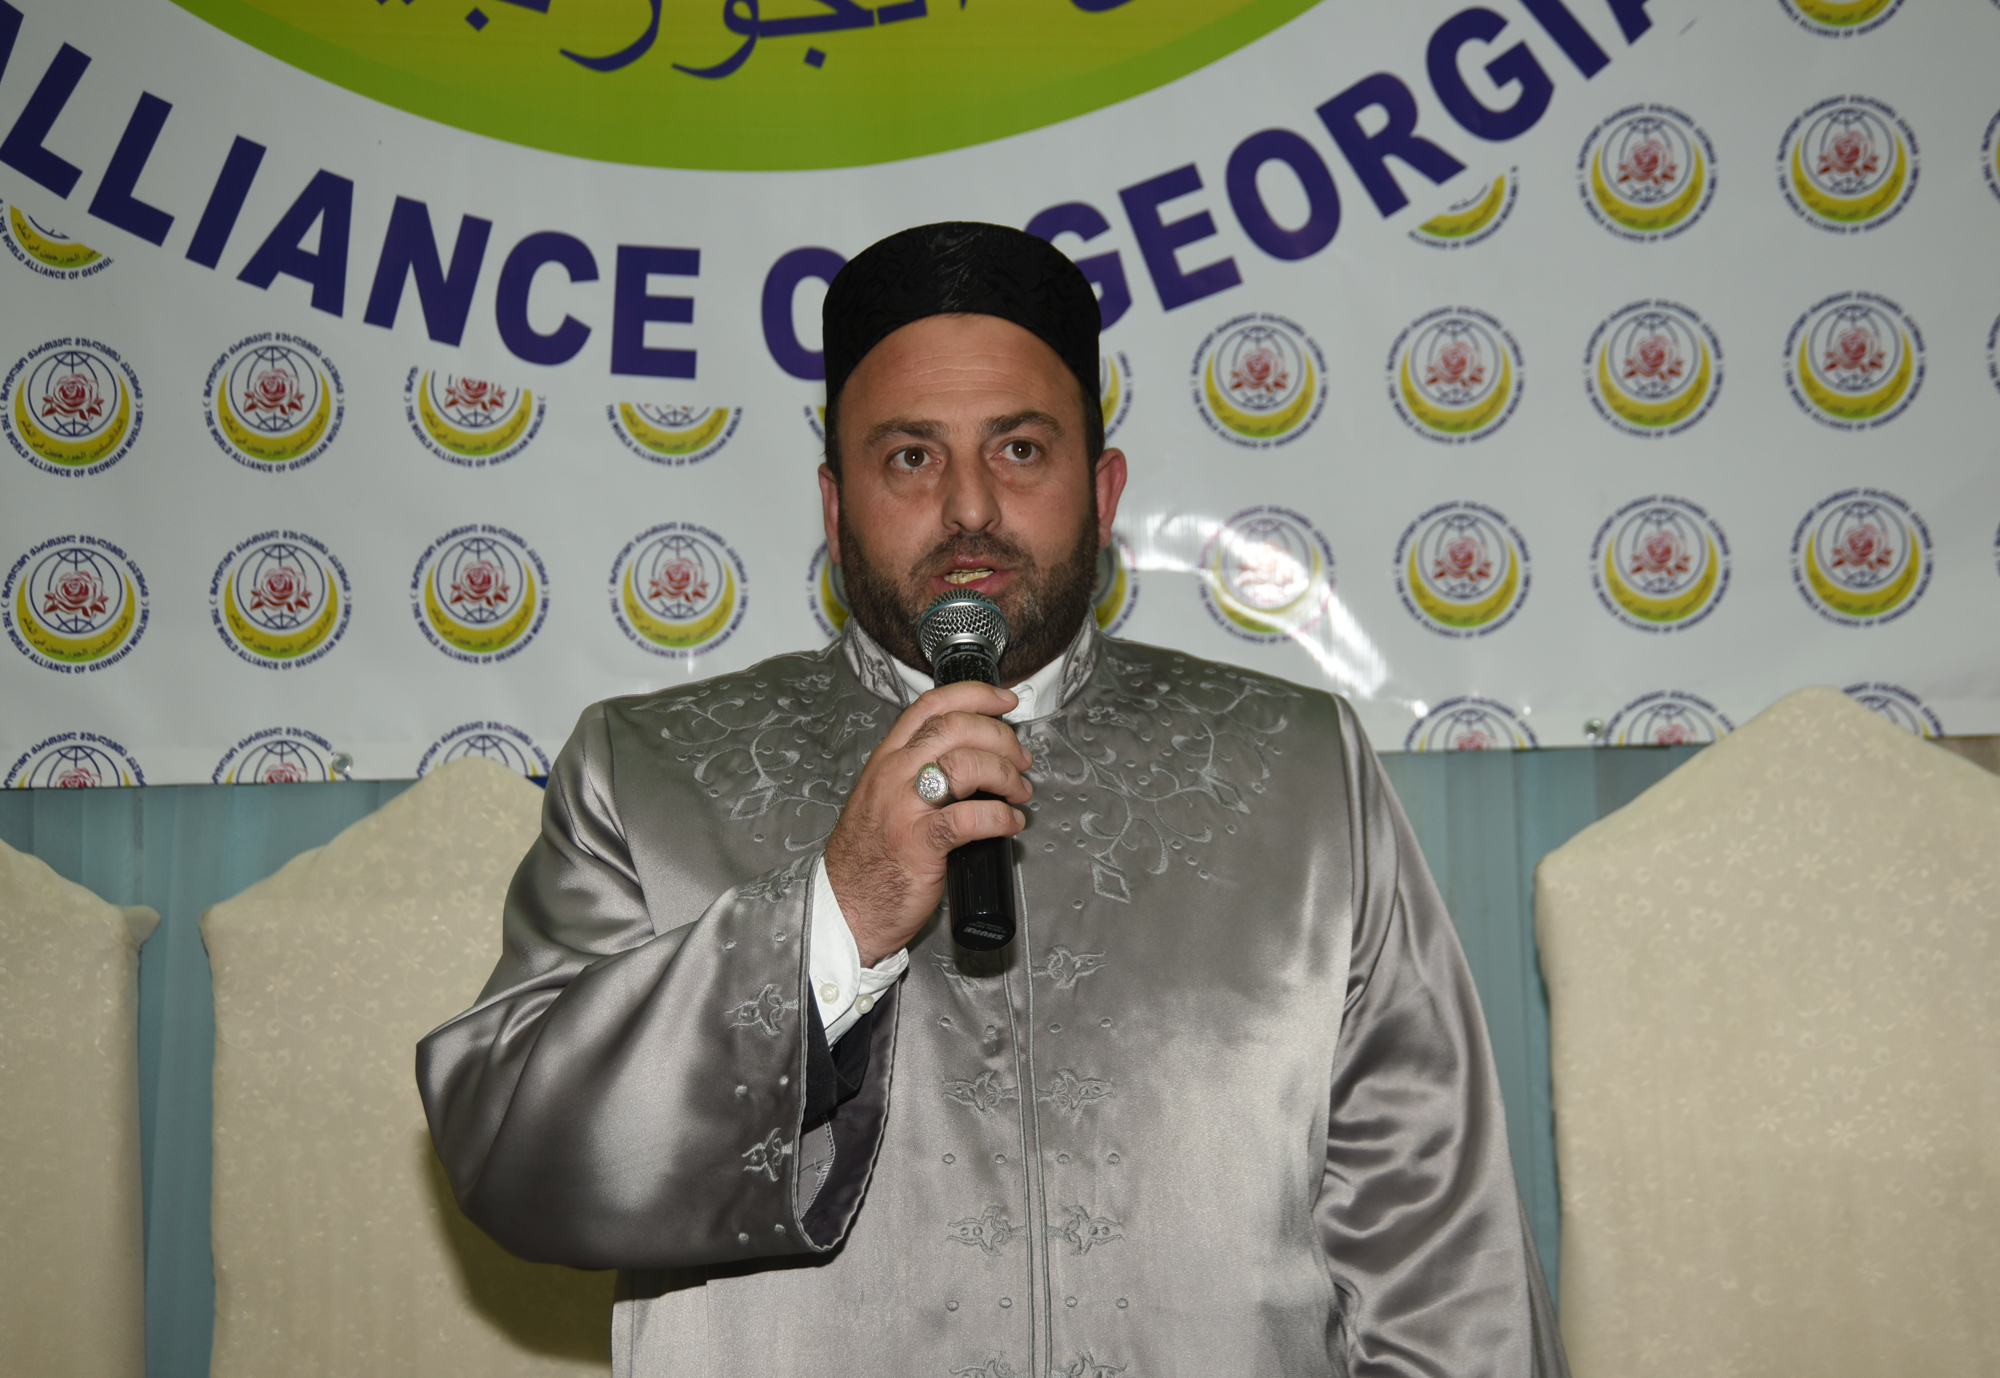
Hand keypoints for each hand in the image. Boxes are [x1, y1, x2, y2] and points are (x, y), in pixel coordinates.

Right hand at [823, 682, 1032, 966]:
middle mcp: (893, 775)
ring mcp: (904, 808)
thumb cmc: (869, 857)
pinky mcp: (919, 843)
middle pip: (956, 728)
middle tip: (1020, 758)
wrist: (845, 905)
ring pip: (967, 765)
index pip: (931, 706)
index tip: (1005, 701)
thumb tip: (976, 757)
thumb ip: (917, 771)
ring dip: (1006, 775)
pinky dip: (1002, 817)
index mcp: (886, 759)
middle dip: (1000, 737)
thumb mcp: (883, 797)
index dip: (975, 695)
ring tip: (1019, 792)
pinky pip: (971, 818)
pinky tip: (1011, 823)